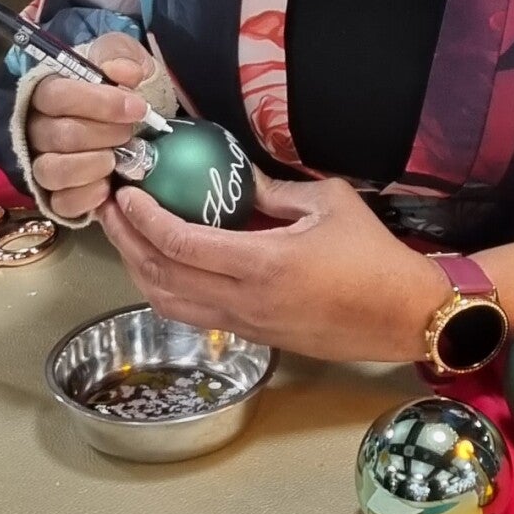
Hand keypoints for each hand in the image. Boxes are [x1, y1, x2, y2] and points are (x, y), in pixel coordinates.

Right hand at [24, 33, 159, 222]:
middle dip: (105, 135)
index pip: (57, 96)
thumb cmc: (118, 87)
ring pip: (52, 171)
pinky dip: (87, 197)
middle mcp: (37, 128)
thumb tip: (123, 73)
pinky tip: (108, 184)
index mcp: (47, 90)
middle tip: (129, 132)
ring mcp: (42, 162)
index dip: (99, 103)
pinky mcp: (55, 194)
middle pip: (60, 135)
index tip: (137, 108)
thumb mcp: (123, 59)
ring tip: (116, 158)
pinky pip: (60, 203)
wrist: (127, 121)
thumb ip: (121, 55)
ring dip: (93, 165)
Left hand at [97, 168, 446, 365]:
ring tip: (126, 237)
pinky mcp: (253, 337)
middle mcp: (245, 300)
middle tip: (109, 209)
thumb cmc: (374, 257)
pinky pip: (194, 315)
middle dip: (126, 242)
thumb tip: (236, 176)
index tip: (127, 193)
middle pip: (160, 276)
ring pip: (170, 303)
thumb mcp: (327, 203)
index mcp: (262, 263)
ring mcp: (246, 324)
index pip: (180, 243)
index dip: (144, 218)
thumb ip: (274, 190)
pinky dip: (167, 289)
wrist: (404, 316)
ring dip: (139, 270)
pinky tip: (163, 264)